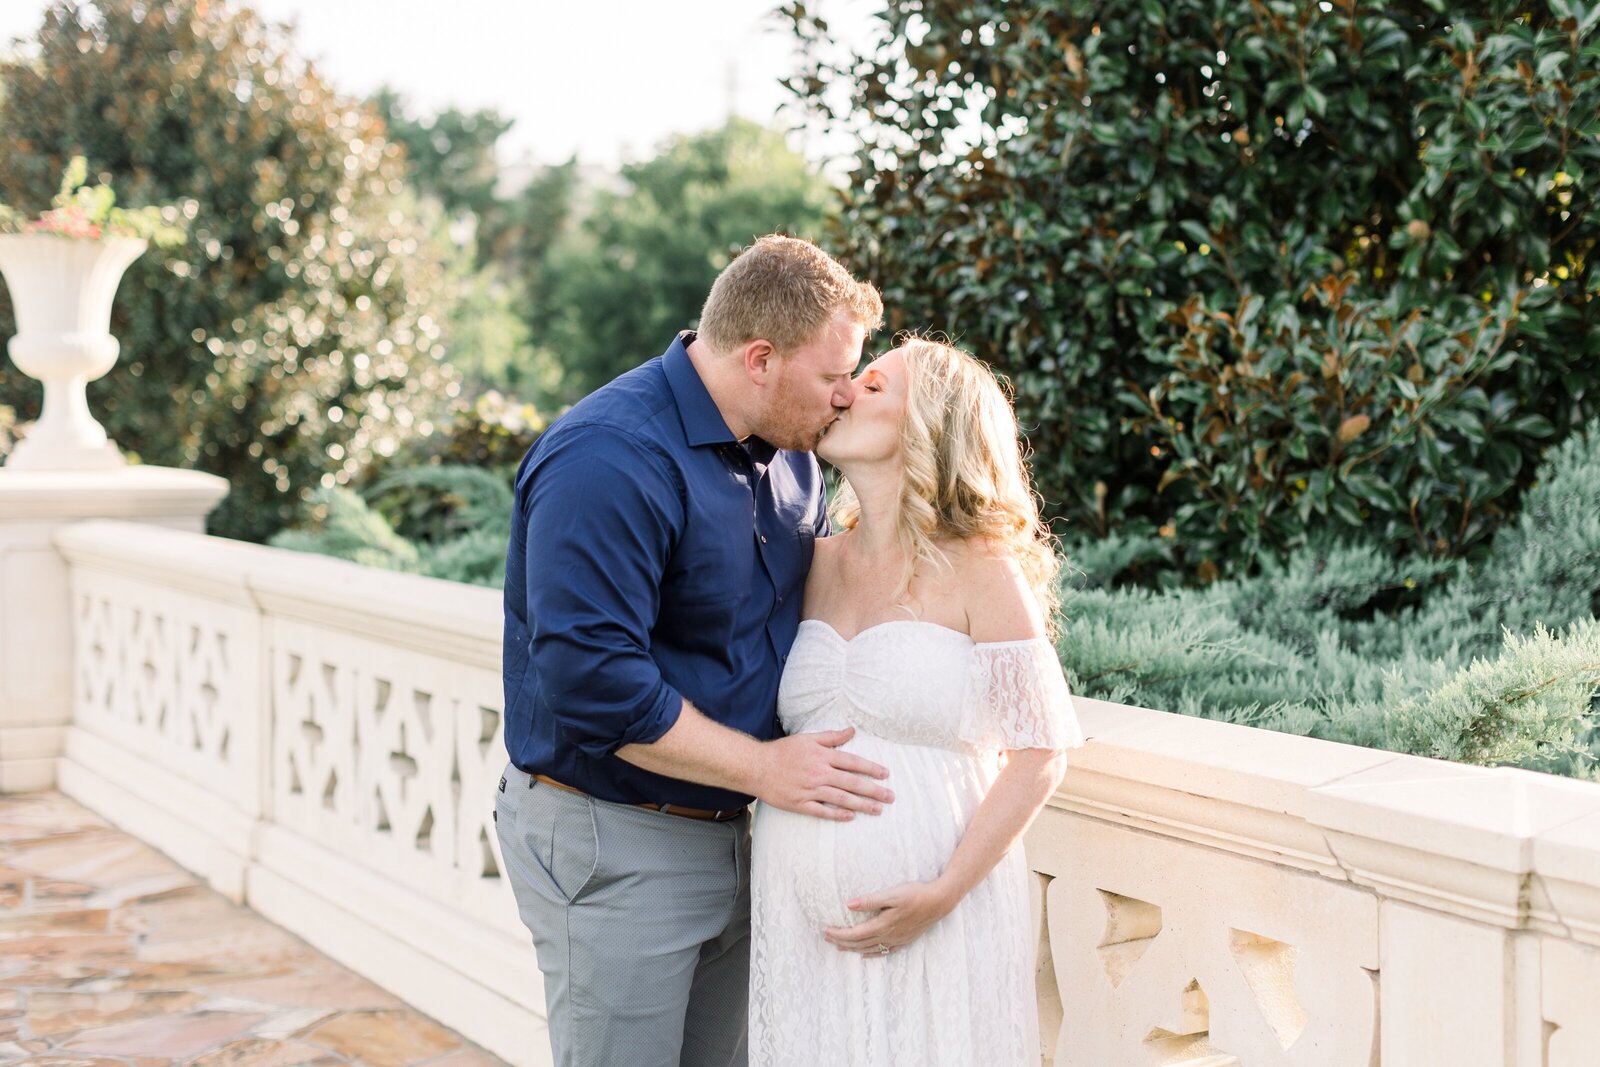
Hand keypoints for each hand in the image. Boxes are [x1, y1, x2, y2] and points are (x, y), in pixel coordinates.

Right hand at [756, 728, 893, 820]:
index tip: (886, 774)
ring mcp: (809, 790)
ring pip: (841, 798)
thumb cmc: (783, 751)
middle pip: (851, 782)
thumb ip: (831, 736)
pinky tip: (850, 817)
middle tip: (890, 796)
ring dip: (861, 804)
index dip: (871, 768)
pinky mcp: (799, 804)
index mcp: (822, 756)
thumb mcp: (808, 738)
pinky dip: (837, 814)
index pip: (852, 762)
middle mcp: (818, 773)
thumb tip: (852, 731)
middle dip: (873, 790)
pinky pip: (822, 811)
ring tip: (878, 809)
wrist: (756, 766)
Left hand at [824, 879, 956, 953]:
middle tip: (827, 939)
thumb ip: (870, 900)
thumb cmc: (915, 894)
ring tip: (839, 947)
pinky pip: (884, 952)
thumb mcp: (892, 894)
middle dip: (841, 942)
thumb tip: (849, 905)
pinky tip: (865, 955)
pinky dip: (871, 954)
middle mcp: (888, 936)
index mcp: (883, 925)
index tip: (826, 931)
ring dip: (852, 949)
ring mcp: (897, 940)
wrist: (939, 902)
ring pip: (869, 949)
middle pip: (859, 943)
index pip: (855, 934)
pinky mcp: (904, 941)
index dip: (839, 934)